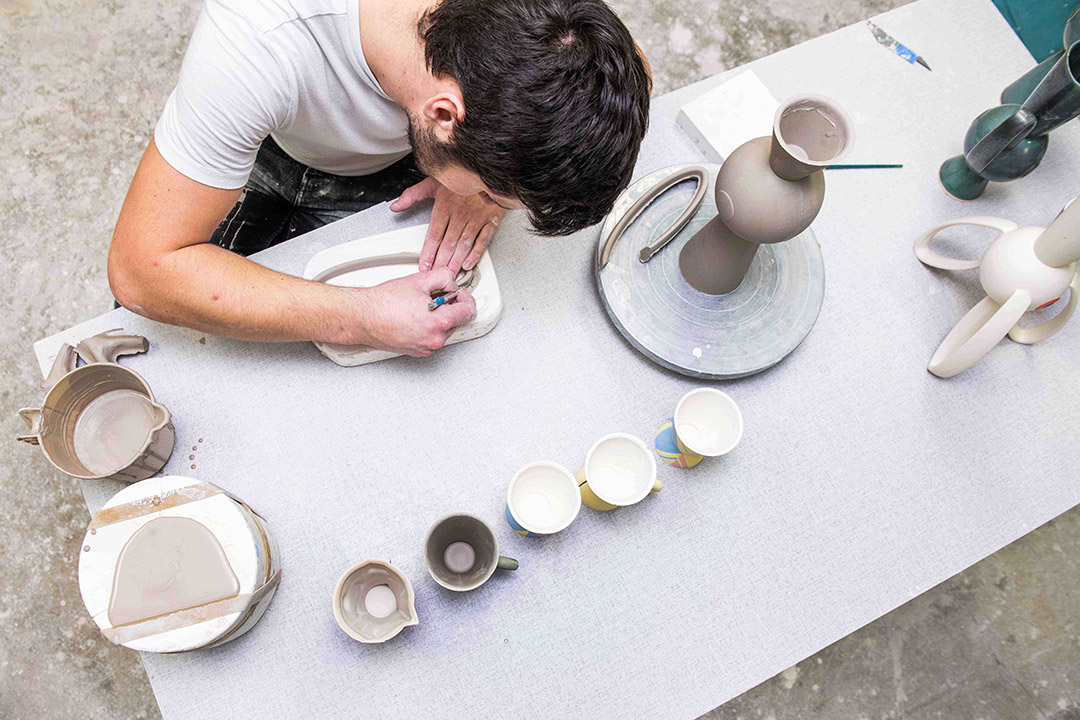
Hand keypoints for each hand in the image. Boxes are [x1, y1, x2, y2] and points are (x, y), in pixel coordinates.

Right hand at [343, 267, 476, 356]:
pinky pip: (432, 338)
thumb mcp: (419, 280)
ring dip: (438, 318)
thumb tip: (451, 282)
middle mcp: (435, 339)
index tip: (459, 294)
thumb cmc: (384, 302)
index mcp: (439, 322)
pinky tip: (414, 318)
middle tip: (433, 297)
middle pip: (457, 321)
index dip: (465, 298)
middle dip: (449, 307)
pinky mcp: (418, 352)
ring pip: (445, 330)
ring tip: (420, 308)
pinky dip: (428, 328)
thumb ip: (443, 278)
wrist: (362, 317)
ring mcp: (426, 348)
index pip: (469, 311)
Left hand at [390, 177, 504, 273]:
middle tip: (436, 275)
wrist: (489, 166)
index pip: (434, 235)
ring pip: (464, 244)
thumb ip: (413, 194)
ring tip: (450, 273)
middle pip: (448, 244)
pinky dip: (476, 253)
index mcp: (444, 206)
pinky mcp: (491, 219)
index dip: (428, 252)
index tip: (424, 265)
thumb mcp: (433, 180)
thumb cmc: (462, 173)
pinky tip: (469, 263)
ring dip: (456, 261)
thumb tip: (396, 206)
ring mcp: (476, 218)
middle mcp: (460, 213)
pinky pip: (483, 240)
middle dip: (441, 262)